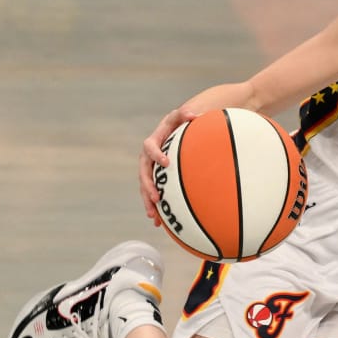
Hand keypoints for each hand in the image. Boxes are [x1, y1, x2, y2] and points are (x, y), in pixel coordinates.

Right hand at [138, 106, 198, 224]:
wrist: (176, 131)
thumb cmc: (180, 123)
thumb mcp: (182, 116)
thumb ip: (185, 114)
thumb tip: (194, 114)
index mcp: (153, 141)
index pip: (150, 147)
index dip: (156, 154)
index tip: (166, 162)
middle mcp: (148, 157)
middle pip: (143, 172)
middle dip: (148, 186)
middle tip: (156, 197)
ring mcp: (150, 169)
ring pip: (145, 187)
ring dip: (148, 201)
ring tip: (153, 215)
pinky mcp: (155, 179)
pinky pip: (153, 194)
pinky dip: (155, 207)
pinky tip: (159, 223)